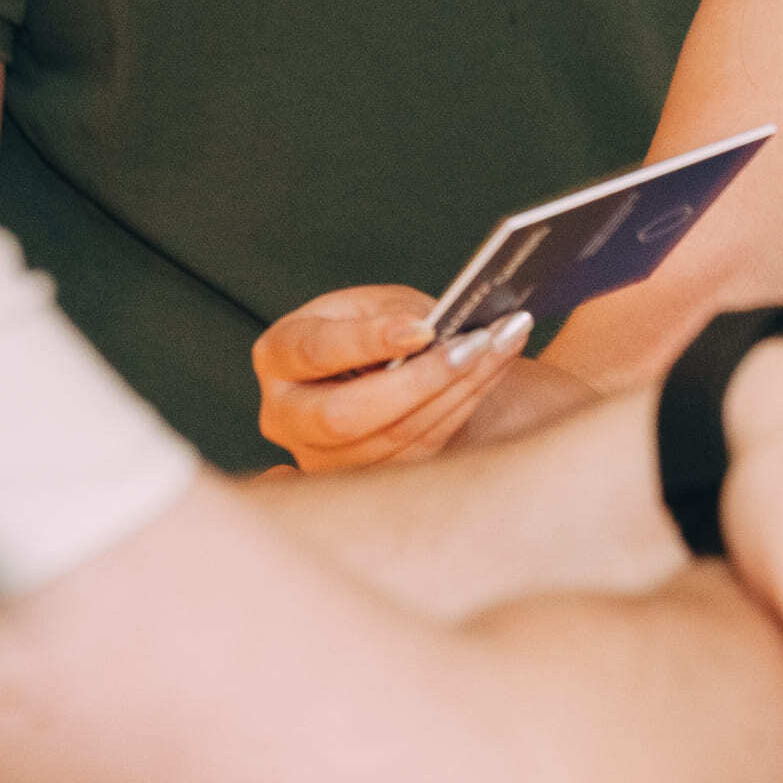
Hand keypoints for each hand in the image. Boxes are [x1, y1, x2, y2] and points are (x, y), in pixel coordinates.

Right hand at [254, 288, 530, 472]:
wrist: (385, 367)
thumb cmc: (374, 326)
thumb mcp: (375, 304)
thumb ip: (396, 315)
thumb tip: (436, 335)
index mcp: (279, 356)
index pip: (315, 352)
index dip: (368, 341)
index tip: (425, 327)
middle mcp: (286, 417)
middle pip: (345, 415)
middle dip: (418, 381)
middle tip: (476, 344)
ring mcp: (322, 457)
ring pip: (391, 438)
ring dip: (458, 390)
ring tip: (503, 344)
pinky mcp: (364, 479)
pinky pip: (419, 451)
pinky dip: (464, 407)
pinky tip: (496, 368)